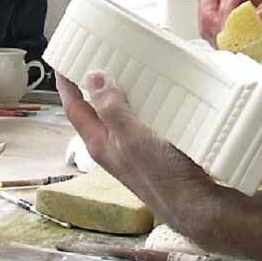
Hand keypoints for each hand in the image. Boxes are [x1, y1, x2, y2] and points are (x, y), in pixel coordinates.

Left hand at [56, 71, 219, 238]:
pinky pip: (142, 119)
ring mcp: (134, 149)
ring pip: (120, 114)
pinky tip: (158, 91)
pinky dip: (144, 101)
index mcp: (100, 143)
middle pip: (96, 110)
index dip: (66, 84)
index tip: (64, 59)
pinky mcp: (155, 150)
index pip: (75, 109)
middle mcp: (113, 146)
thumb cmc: (163, 175)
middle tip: (100, 54)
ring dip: (122, 90)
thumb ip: (112, 110)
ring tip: (130, 64)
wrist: (197, 207)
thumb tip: (93, 77)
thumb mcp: (133, 138)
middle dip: (94, 83)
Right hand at [198, 0, 261, 63]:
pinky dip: (222, 46)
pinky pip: (220, 39)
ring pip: (210, 20)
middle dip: (210, 17)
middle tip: (222, 34)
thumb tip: (255, 17)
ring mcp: (241, 18)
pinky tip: (237, 51)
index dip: (226, 7)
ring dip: (214, 33)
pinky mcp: (242, 37)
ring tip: (232, 44)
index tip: (231, 25)